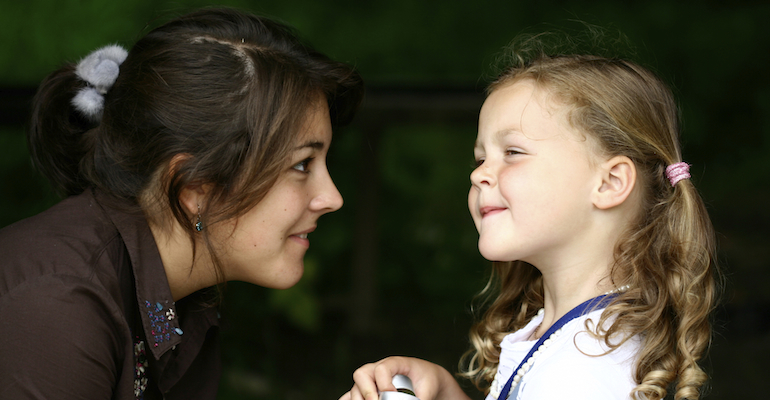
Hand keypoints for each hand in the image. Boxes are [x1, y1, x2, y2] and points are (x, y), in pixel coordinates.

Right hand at [339, 356, 470, 399]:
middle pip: (361, 374)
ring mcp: (370, 381)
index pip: (382, 368)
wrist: (426, 380)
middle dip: (366, 391)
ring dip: (358, 399)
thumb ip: (420, 398)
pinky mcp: (366, 392)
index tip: (391, 393)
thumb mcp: (428, 389)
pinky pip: (350, 397)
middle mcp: (378, 369)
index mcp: (394, 363)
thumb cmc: (428, 381)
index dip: (384, 382)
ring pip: (354, 388)